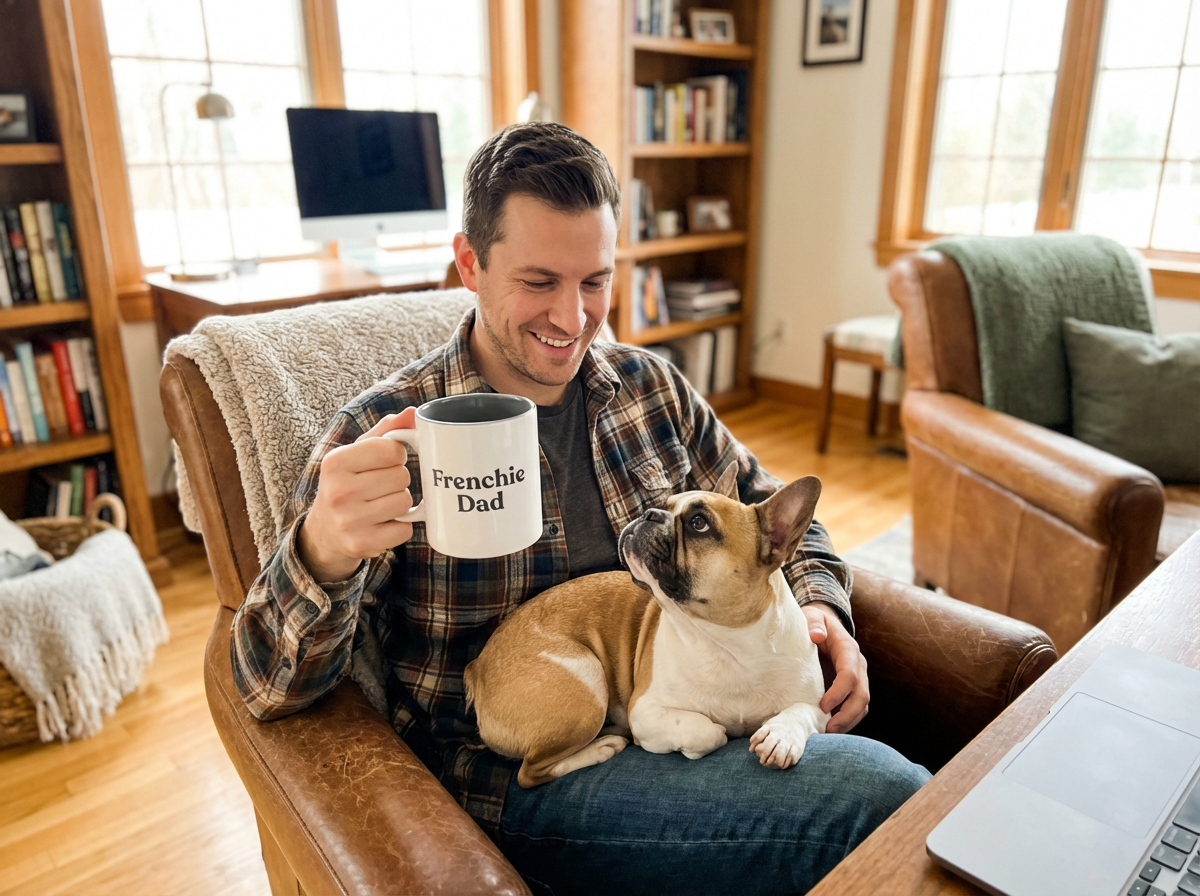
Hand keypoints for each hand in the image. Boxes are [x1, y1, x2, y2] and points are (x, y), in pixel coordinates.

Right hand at [298, 407, 416, 582]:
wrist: (325, 532)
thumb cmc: (347, 484)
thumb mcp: (357, 453)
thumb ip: (386, 431)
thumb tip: (414, 413)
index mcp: (336, 462)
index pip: (391, 449)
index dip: (396, 455)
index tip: (384, 462)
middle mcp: (339, 491)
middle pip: (401, 476)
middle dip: (397, 480)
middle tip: (380, 486)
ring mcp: (349, 520)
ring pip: (405, 502)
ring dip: (400, 503)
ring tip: (381, 504)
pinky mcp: (362, 543)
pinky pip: (405, 529)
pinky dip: (400, 526)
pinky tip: (382, 522)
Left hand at [801, 602, 868, 732]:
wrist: (821, 625)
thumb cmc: (813, 622)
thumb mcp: (810, 616)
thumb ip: (813, 624)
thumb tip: (816, 636)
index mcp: (847, 649)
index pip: (850, 674)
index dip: (839, 692)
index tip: (823, 705)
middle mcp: (857, 665)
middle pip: (862, 695)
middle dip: (847, 714)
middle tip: (829, 728)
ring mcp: (857, 678)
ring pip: (862, 705)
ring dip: (848, 722)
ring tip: (828, 733)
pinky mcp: (851, 688)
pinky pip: (855, 708)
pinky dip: (846, 720)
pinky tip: (830, 729)